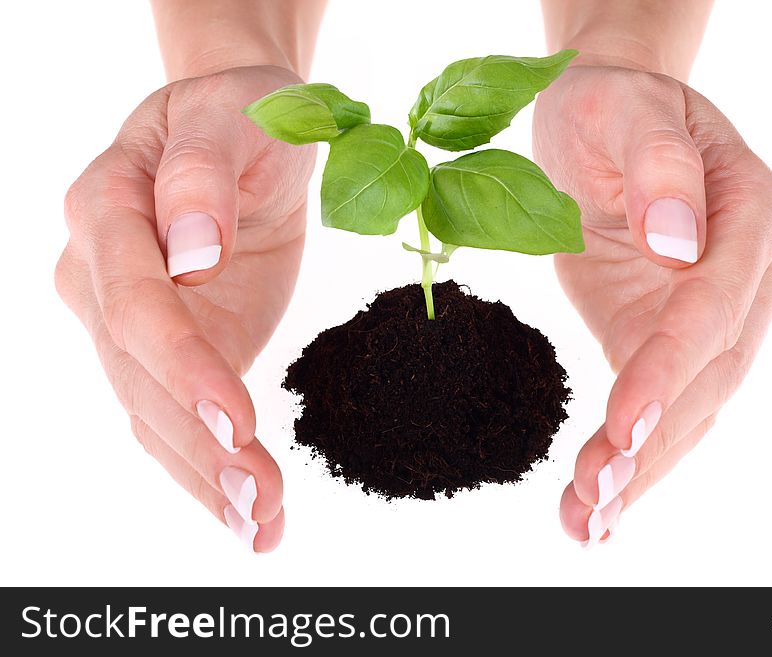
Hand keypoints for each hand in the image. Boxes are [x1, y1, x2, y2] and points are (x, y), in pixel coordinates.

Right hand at [55, 66, 315, 551]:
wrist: (241, 132)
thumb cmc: (238, 115)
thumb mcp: (234, 117)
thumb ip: (202, 176)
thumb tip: (190, 252)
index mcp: (108, 210)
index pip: (137, 304)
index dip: (184, 366)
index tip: (237, 421)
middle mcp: (102, 275)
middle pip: (140, 376)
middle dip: (200, 447)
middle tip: (259, 503)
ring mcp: (129, 320)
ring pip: (153, 413)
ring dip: (207, 478)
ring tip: (261, 528)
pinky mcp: (173, 349)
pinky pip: (176, 417)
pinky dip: (211, 470)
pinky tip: (251, 516)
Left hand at [533, 66, 771, 544]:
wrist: (604, 121)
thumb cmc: (613, 108)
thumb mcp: (623, 109)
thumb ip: (659, 167)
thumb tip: (681, 241)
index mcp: (750, 213)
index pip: (713, 307)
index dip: (670, 368)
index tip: (627, 423)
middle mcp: (750, 273)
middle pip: (708, 374)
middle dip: (653, 443)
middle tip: (598, 499)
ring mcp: (718, 312)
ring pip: (691, 405)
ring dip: (641, 470)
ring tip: (588, 520)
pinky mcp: (671, 336)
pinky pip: (662, 402)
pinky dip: (633, 456)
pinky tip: (597, 503)